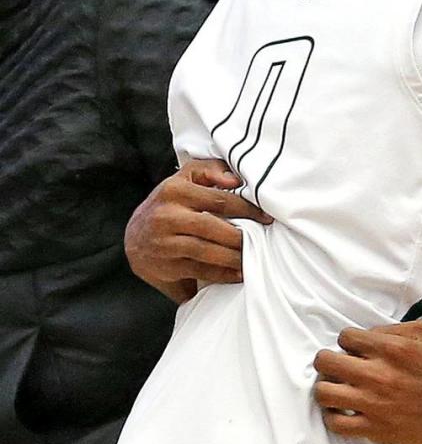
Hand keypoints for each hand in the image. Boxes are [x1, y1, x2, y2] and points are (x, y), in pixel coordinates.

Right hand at [124, 158, 272, 302]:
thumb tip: (235, 180)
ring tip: (253, 257)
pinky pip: (198, 271)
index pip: (218, 200)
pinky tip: (239, 273)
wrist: (133, 237)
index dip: (246, 208)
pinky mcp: (165, 267)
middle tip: (263, 238)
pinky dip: (222, 274)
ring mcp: (163, 244)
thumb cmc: (169, 202)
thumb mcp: (185, 178)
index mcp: (174, 191)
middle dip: (240, 235)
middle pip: (212, 227)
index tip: (266, 216)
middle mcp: (166, 216)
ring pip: (205, 251)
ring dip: (234, 257)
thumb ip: (210, 169)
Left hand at [314, 322, 421, 443]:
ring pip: (324, 393)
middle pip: (326, 363)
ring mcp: (374, 403)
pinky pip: (337, 425)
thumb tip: (368, 335)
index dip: (347, 341)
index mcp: (390, 347)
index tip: (353, 347)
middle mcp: (377, 374)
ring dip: (325, 387)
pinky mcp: (376, 429)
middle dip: (326, 360)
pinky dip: (333, 416)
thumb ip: (393, 329)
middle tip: (334, 364)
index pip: (345, 337)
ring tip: (335, 386)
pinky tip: (342, 410)